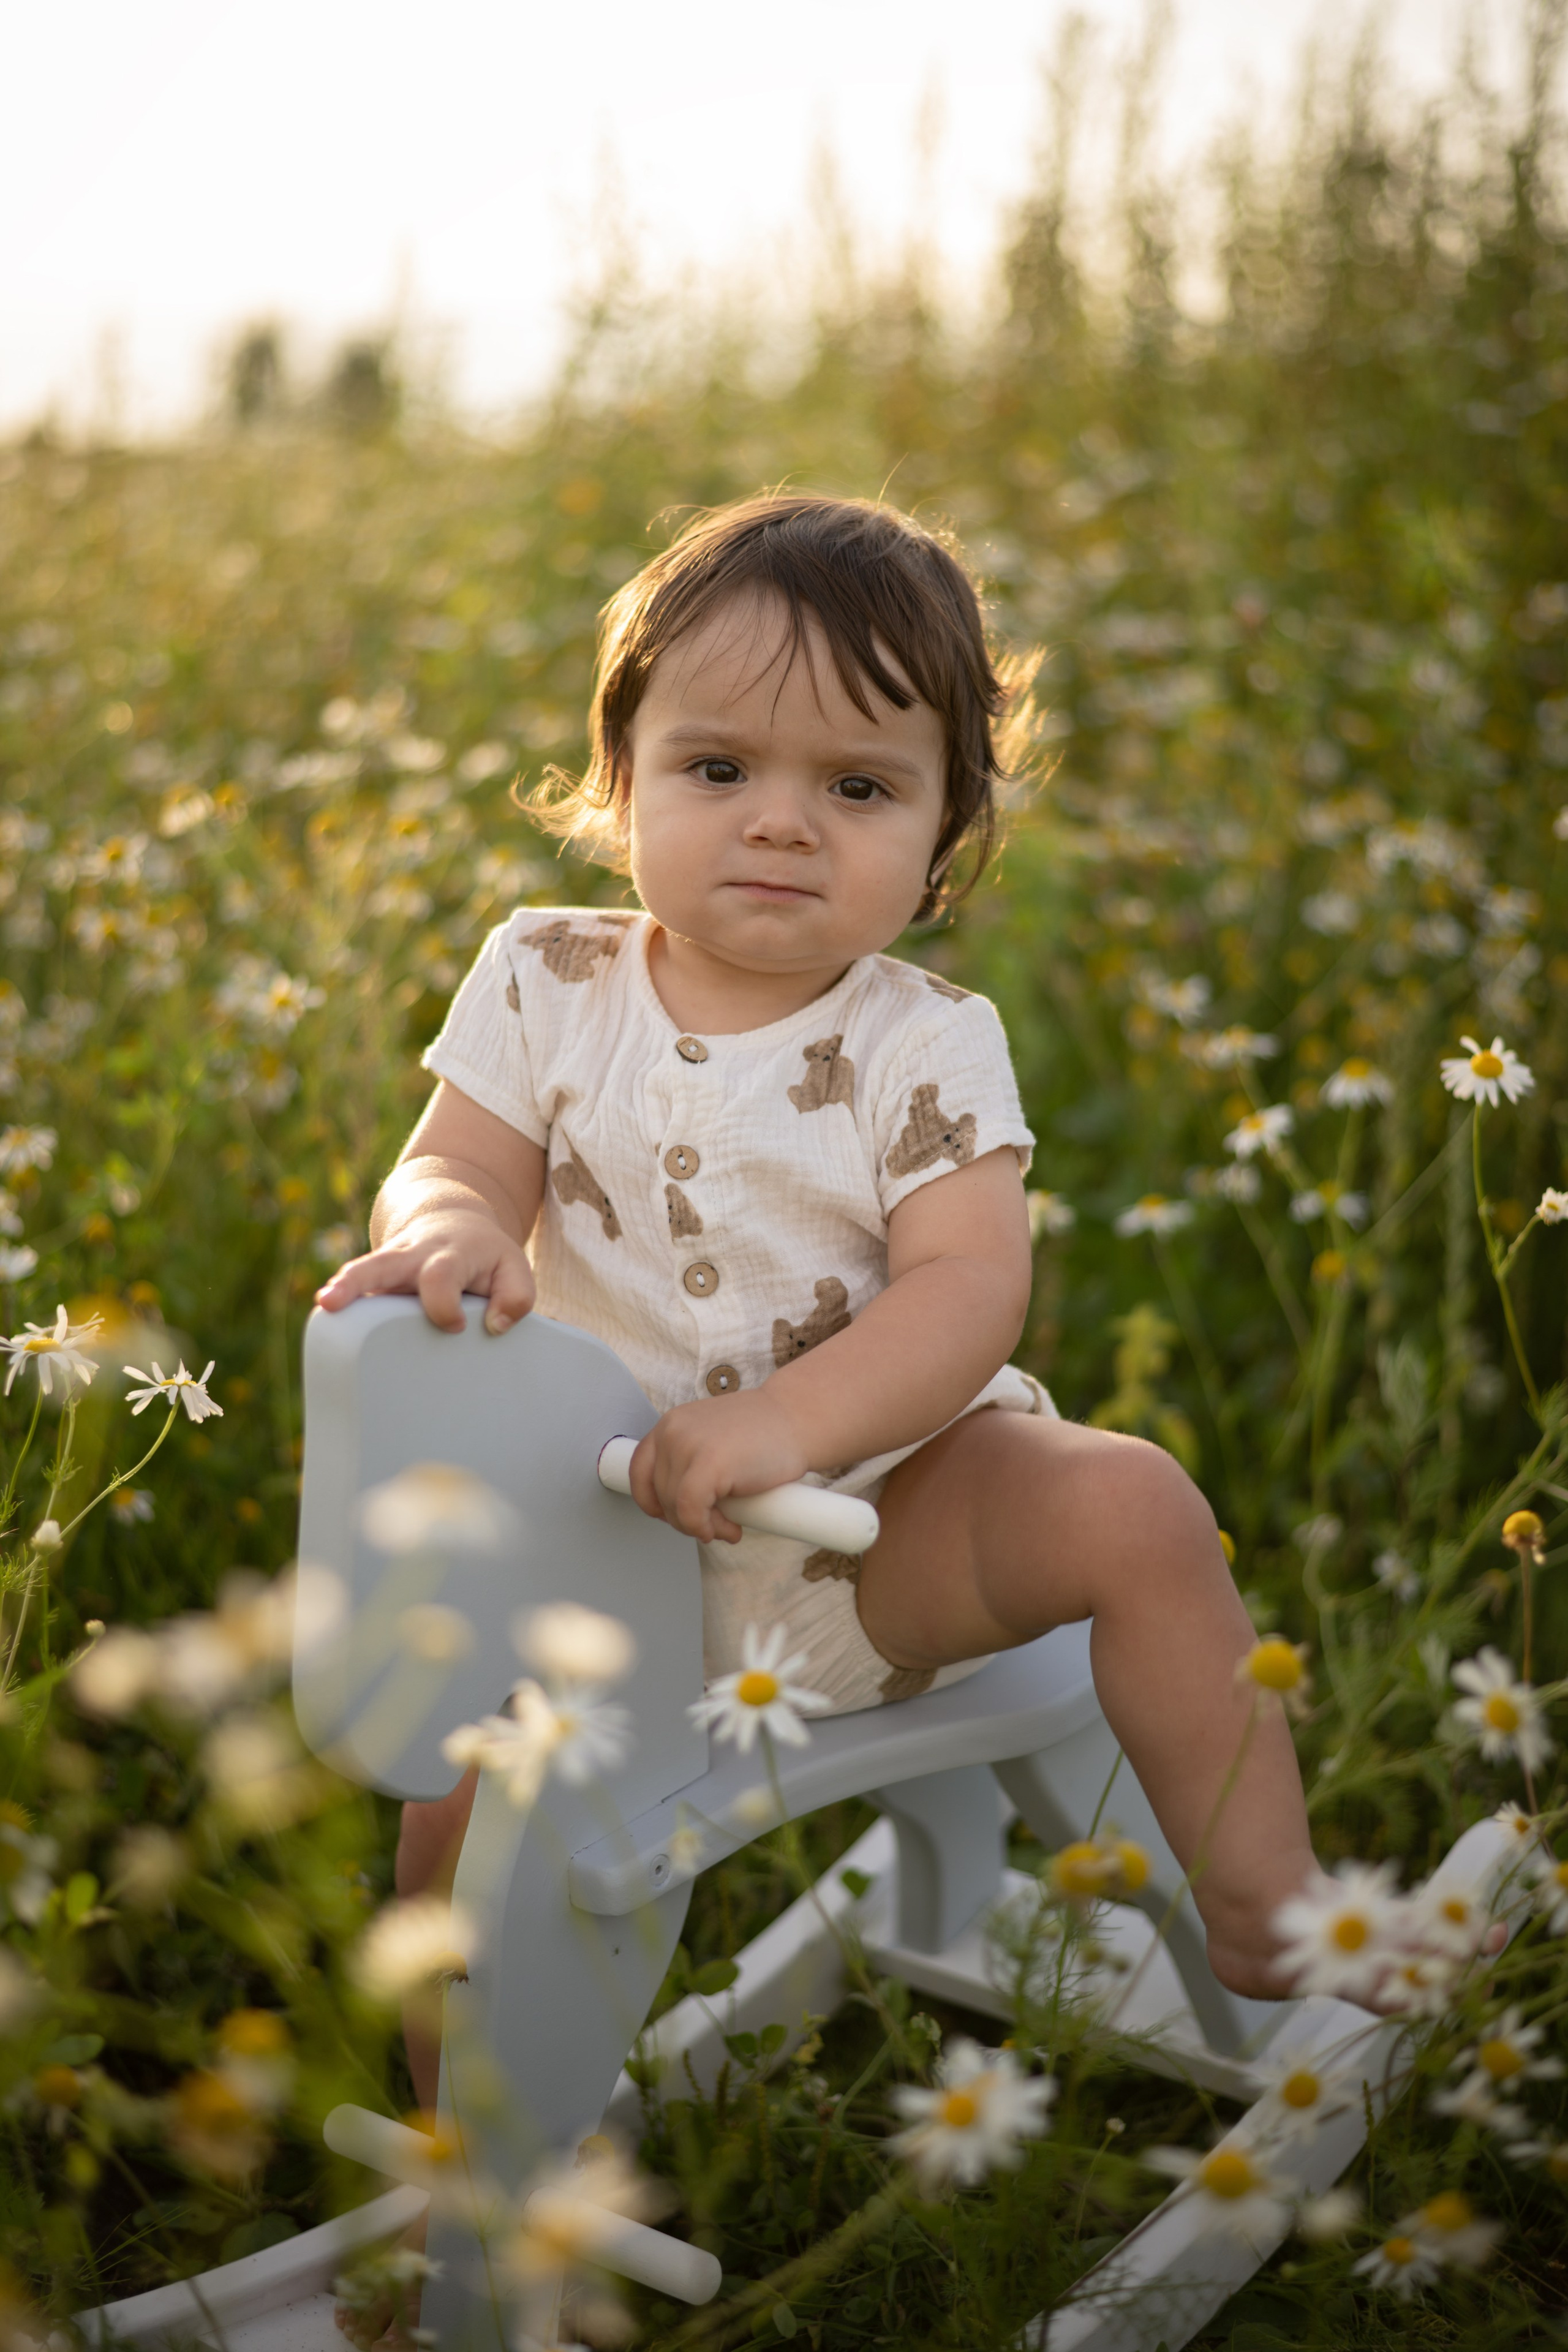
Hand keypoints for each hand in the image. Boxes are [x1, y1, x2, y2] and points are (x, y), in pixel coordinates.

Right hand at [313, 1210, 535, 1336]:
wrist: (453, 1222)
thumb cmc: (485, 1256)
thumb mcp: (513, 1267)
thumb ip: (517, 1297)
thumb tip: (494, 1326)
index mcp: (450, 1254)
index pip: (440, 1277)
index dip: (444, 1305)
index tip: (457, 1326)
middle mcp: (413, 1256)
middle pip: (384, 1263)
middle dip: (360, 1282)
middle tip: (333, 1300)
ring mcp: (389, 1264)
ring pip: (361, 1270)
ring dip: (341, 1287)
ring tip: (323, 1306)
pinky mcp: (375, 1277)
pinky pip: (356, 1286)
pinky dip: (341, 1300)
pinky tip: (327, 1323)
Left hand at [629, 1391, 809, 1543]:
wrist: (800, 1419)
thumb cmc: (763, 1436)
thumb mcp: (711, 1440)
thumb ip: (687, 1465)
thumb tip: (671, 1512)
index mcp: (670, 1425)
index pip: (638, 1472)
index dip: (654, 1502)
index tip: (678, 1515)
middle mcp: (673, 1431)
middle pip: (658, 1496)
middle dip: (686, 1520)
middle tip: (717, 1524)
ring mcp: (689, 1445)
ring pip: (674, 1508)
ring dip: (701, 1528)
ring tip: (729, 1525)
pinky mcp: (709, 1463)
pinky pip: (690, 1512)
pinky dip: (705, 1528)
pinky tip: (730, 1529)